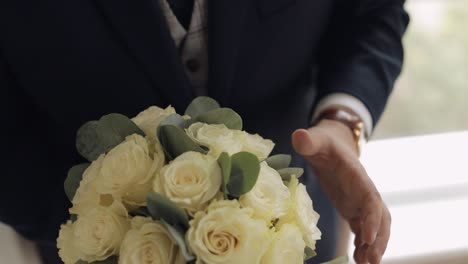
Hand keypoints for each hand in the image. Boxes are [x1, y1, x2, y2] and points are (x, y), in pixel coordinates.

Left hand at [292, 119, 390, 263]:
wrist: (332, 145)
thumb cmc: (323, 142)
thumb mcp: (315, 140)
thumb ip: (308, 140)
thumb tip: (298, 136)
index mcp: (357, 176)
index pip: (371, 198)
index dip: (372, 218)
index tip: (368, 237)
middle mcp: (364, 191)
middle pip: (380, 217)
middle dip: (379, 239)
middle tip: (371, 261)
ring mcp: (360, 201)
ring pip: (375, 226)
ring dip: (373, 246)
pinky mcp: (353, 208)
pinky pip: (363, 229)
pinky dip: (363, 244)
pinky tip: (359, 259)